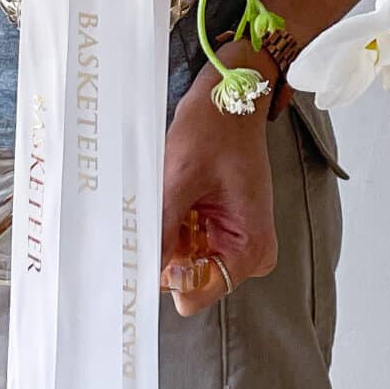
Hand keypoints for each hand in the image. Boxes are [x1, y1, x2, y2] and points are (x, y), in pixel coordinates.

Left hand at [158, 63, 276, 317]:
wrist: (228, 96)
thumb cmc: (214, 128)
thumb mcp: (181, 178)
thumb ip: (164, 232)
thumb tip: (142, 273)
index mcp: (250, 247)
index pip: (197, 292)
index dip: (165, 276)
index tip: (139, 254)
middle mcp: (247, 253)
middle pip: (190, 278)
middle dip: (164, 250)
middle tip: (152, 212)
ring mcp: (233, 240)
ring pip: (184, 260)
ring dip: (166, 234)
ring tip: (166, 196)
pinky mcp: (221, 228)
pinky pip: (187, 242)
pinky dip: (172, 224)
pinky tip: (171, 197)